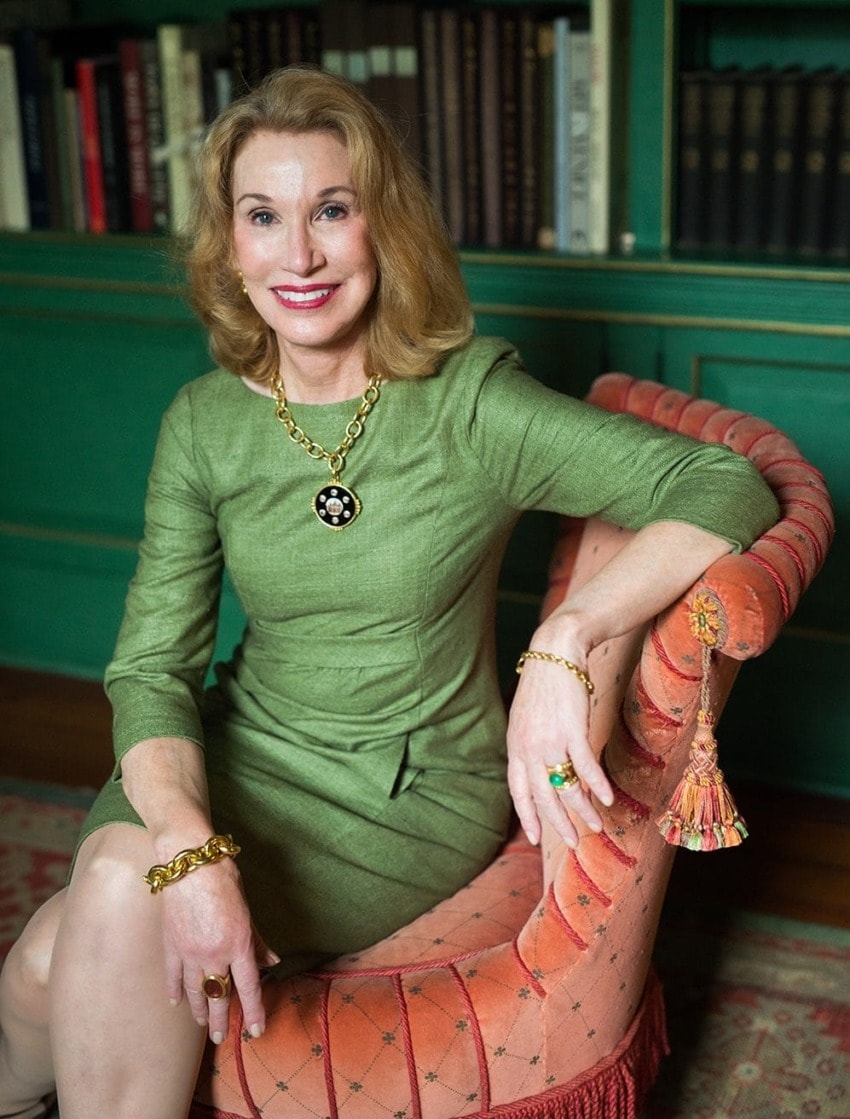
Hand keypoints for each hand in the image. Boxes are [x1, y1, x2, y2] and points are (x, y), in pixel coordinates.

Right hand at [161, 857, 278, 1042]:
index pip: (248, 986)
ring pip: (195, 991)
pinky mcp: (172, 946)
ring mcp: (190, 952)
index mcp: (238, 943)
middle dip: (220, 1019)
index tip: (255, 1030)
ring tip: (202, 1024)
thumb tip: (271, 962)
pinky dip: (175, 991)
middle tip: (220, 1037)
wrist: (190, 864)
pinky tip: (176, 1003)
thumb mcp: (247, 909)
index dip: (253, 1011)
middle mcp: (214, 954)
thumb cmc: (223, 879)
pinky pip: (173, 976)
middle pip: (219, 995)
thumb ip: (258, 940)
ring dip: (199, 1010)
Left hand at [506, 652, 613, 848]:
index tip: (534, 837)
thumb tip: (540, 771)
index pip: (518, 791)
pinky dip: (597, 785)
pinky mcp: (571, 731)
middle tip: (572, 842)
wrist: (555, 654)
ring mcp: (549, 740)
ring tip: (596, 824)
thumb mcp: (525, 720)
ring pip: (566, 786)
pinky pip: (585, 767)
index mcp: (515, 746)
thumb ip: (528, 746)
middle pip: (542, 796)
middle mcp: (528, 748)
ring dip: (583, 809)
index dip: (527, 815)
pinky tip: (608, 799)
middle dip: (558, 823)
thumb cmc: (544, 686)